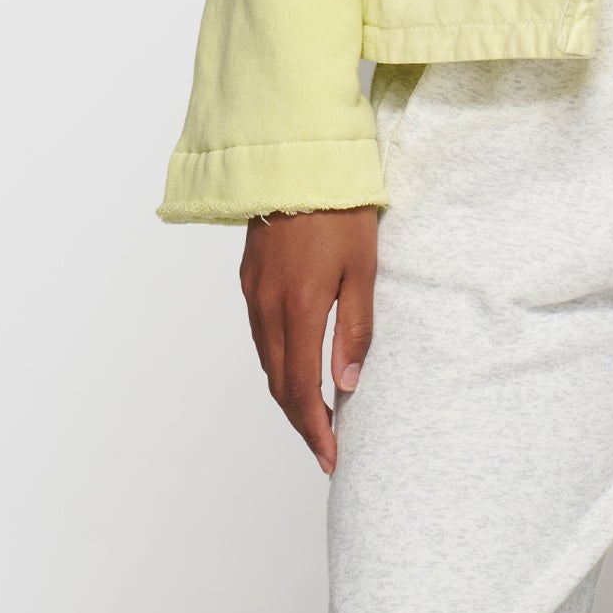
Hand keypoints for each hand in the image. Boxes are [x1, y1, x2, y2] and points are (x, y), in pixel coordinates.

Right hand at [240, 206, 379, 473]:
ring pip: (266, 361)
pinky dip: (277, 361)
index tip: (331, 455)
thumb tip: (348, 384)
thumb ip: (355, 328)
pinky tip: (296, 363)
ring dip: (287, 393)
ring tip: (315, 412)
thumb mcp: (363, 266)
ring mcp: (253, 292)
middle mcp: (267, 308)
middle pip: (278, 383)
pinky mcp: (249, 277)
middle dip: (301, 420)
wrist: (295, 157)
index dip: (314, 429)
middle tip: (326, 445)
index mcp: (299, 309)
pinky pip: (259, 334)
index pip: (300, 390)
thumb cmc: (340, 206)